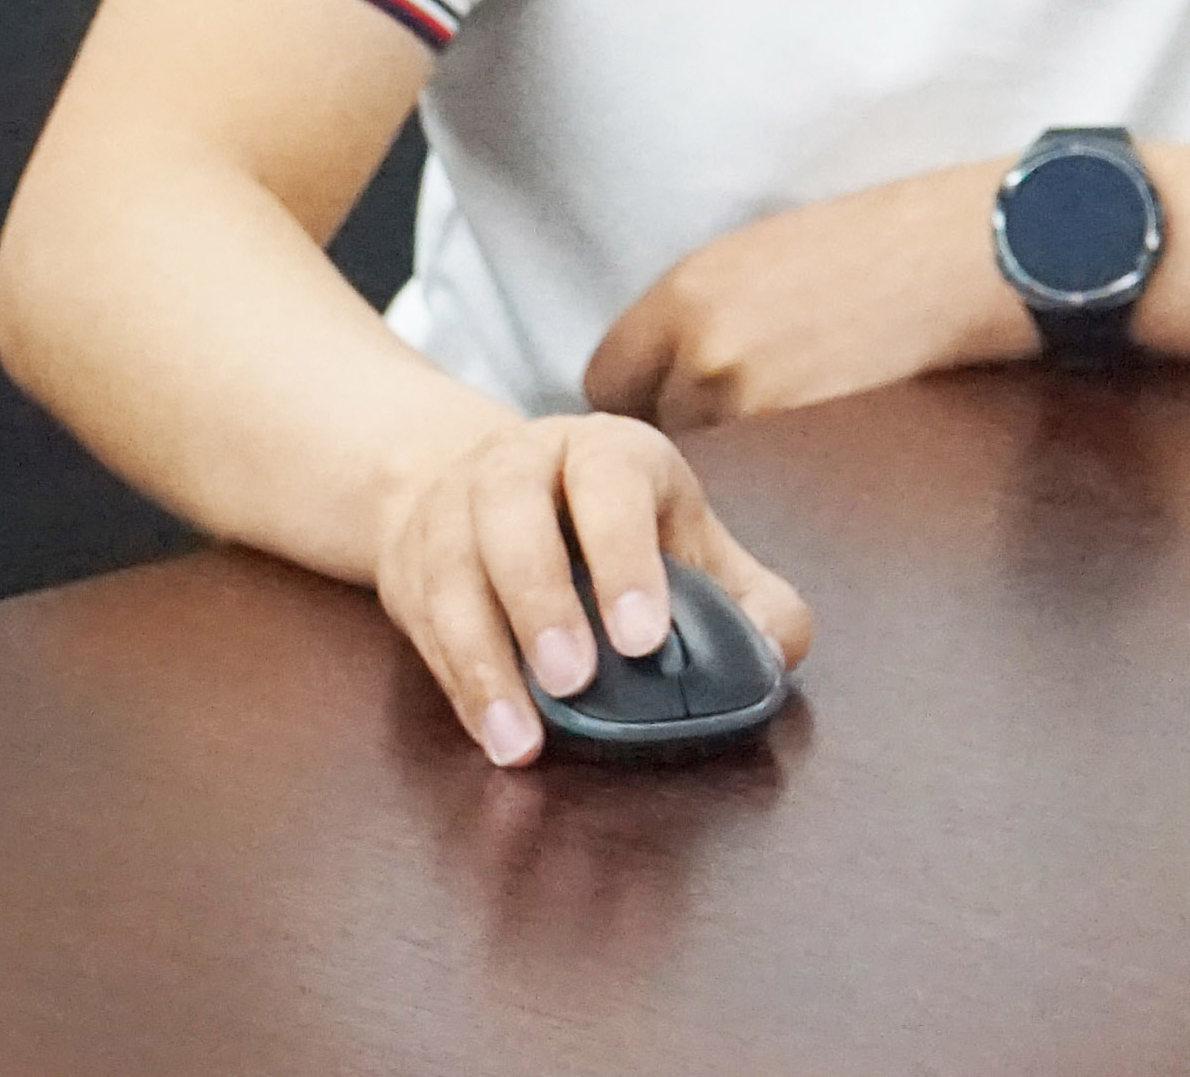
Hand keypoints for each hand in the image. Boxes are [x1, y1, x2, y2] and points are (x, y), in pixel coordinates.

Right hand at [372, 410, 811, 766]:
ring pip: (456, 574)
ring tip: (521, 739)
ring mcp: (455, 512)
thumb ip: (746, 593)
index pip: (611, 482)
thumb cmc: (611, 524)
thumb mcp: (684, 538)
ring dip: (485, 660)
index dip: (625, 555)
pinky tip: (492, 735)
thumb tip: (775, 647)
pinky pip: (426, 626)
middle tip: (574, 680)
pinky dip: (457, 685)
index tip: (642, 637)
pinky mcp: (414, 568)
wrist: (488, 486)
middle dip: (542, 600)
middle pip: (515, 514)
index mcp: (605, 451)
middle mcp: (522, 467)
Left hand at [587, 160, 1034, 434]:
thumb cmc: (867, 245)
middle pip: (649, 427)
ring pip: (703, 460)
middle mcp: (702, 352)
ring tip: (780, 423)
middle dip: (679, 426)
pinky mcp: (802, 445)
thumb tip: (663, 363)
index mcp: (686, 295)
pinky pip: (759, 478)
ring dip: (728, 450)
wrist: (952, 257)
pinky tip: (810, 438)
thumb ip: (695, 310)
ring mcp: (751, 406)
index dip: (635, 397)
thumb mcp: (754, 256)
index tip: (659, 401)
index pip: (606, 382)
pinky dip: (775, 469)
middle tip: (724, 417)